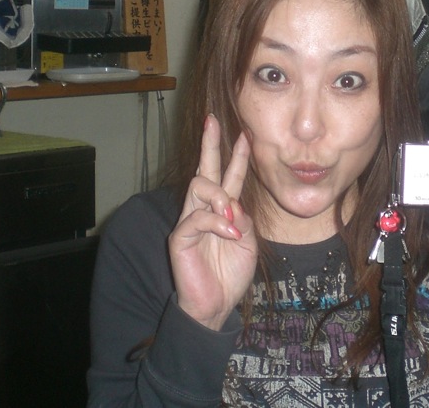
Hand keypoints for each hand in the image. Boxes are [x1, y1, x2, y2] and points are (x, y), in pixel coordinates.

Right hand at [169, 114, 257, 329]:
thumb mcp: (248, 243)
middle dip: (209, 144)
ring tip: (233, 217)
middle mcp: (203, 210)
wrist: (215, 306)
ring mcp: (189, 221)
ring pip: (198, 187)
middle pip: (204, 170)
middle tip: (212, 121)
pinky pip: (197, 218)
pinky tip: (231, 234)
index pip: (228, 176)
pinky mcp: (179, 237)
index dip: (236, 156)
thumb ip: (245, 220)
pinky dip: (218, 223)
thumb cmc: (230, 274)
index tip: (245, 134)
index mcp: (222, 210)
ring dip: (221, 197)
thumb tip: (236, 205)